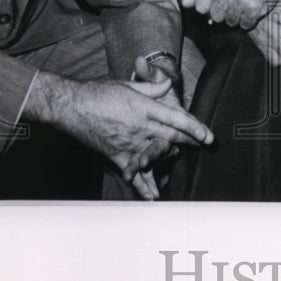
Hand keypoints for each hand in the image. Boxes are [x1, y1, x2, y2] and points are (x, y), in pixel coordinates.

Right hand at [26, 71, 213, 199]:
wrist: (72, 107)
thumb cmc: (99, 92)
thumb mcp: (128, 85)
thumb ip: (152, 87)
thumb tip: (169, 84)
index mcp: (145, 109)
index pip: (177, 120)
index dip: (195, 128)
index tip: (209, 137)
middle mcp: (141, 128)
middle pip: (172, 138)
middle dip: (191, 143)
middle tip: (206, 147)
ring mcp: (130, 144)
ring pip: (157, 157)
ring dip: (171, 161)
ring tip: (183, 164)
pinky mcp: (118, 156)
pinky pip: (134, 173)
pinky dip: (143, 186)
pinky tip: (152, 197)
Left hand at [182, 0, 280, 29]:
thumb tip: (185, 3)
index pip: (200, 7)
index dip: (208, 6)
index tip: (217, 0)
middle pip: (215, 17)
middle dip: (223, 12)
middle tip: (233, 0)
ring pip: (230, 22)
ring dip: (236, 16)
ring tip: (243, 2)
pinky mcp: (255, 8)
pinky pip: (245, 25)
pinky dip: (248, 19)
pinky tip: (252, 6)